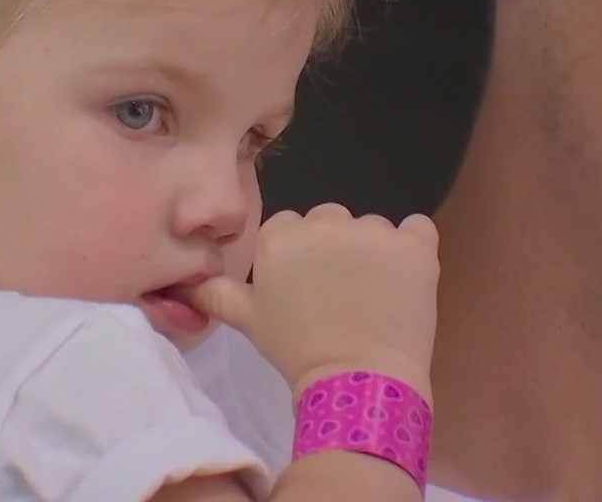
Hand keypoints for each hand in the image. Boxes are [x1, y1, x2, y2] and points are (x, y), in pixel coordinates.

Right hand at [183, 203, 439, 402]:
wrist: (356, 379)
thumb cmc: (296, 351)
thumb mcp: (249, 322)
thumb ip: (217, 294)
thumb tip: (183, 283)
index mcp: (281, 236)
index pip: (291, 227)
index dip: (300, 258)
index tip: (306, 289)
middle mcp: (325, 222)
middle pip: (331, 221)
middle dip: (335, 249)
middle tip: (339, 294)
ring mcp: (373, 231)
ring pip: (372, 229)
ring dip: (374, 253)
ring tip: (372, 296)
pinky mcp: (415, 245)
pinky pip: (418, 230)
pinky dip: (413, 249)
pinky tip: (405, 280)